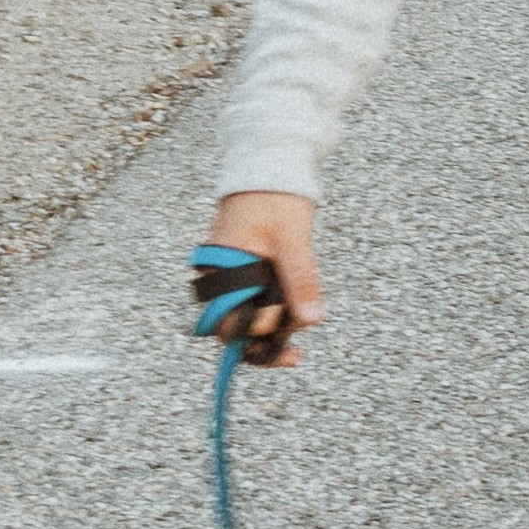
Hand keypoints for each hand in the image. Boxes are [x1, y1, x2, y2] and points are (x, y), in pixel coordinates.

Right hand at [208, 190, 322, 363]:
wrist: (272, 172)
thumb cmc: (276, 201)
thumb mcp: (292, 240)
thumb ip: (300, 279)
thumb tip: (310, 321)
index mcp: (218, 271)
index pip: (224, 321)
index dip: (252, 331)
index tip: (282, 330)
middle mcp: (219, 281)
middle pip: (233, 329)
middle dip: (262, 343)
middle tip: (293, 356)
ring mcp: (233, 281)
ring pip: (248, 320)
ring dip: (272, 331)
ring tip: (298, 334)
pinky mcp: (249, 279)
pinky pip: (257, 305)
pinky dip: (275, 315)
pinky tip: (297, 319)